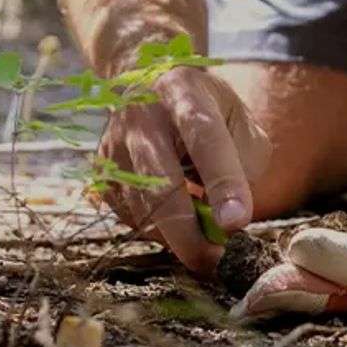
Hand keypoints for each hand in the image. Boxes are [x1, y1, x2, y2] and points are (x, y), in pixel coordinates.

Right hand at [98, 65, 270, 273]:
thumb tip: (227, 218)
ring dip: (178, 235)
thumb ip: (245, 162)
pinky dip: (159, 230)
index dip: (222, 183)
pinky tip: (176, 216)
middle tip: (216, 262)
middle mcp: (141, 116)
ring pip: (144, 210)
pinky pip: (131, 218)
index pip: (205, 138)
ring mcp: (114, 145)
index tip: (236, 223)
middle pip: (160, 184)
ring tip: (204, 233)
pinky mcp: (100, 173)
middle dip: (189, 234)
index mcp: (184, 92)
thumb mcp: (239, 120)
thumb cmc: (206, 110)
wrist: (147, 83)